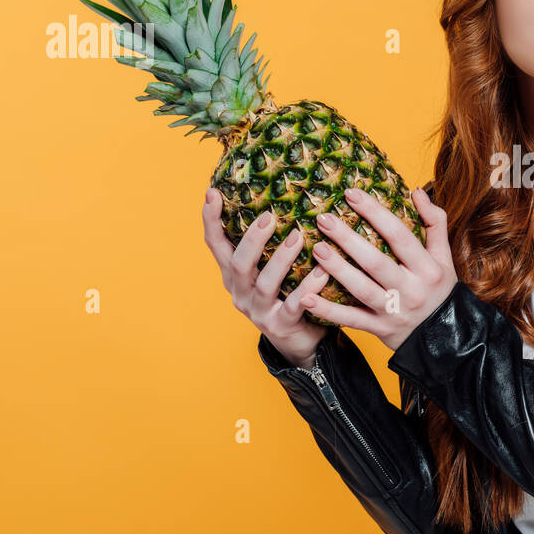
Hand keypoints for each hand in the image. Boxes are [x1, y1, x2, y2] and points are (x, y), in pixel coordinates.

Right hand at [202, 186, 328, 371]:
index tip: (212, 192)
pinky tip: (322, 272)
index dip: (211, 220)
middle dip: (252, 240)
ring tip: (298, 237)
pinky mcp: (280, 326)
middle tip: (268, 217)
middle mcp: (240, 292)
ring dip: (281, 259)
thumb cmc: (285, 294)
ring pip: (265, 284)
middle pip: (238, 264)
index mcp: (233, 274)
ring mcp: (258, 311)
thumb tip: (277, 196)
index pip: (215, 244)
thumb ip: (268, 242)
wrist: (299, 341)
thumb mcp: (269, 268)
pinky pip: (293, 306)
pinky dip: (307, 287)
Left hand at [307, 186, 457, 350]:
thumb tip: (417, 191)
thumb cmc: (439, 288)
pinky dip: (328, 311)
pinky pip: (351, 320)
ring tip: (316, 248)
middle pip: (376, 262)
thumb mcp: (443, 257)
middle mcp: (411, 290)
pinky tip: (306, 297)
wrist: (445, 336)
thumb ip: (434, 223)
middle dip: (348, 239)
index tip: (352, 194)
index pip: (399, 236)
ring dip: (337, 269)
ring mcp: (394, 311)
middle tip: (323, 219)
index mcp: (428, 268)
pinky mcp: (379, 329)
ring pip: (361, 289)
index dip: (375, 213)